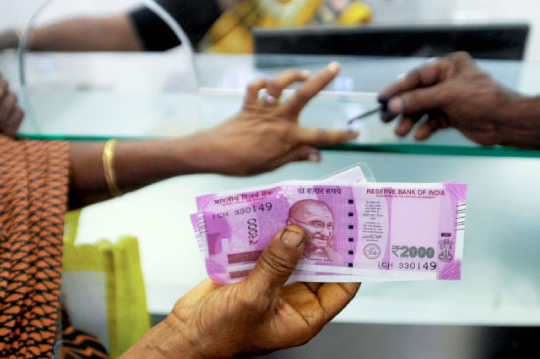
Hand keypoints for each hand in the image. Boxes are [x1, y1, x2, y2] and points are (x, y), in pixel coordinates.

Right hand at [124, 226, 359, 358]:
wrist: (184, 333)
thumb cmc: (220, 334)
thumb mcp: (254, 299)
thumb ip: (277, 265)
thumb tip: (297, 235)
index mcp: (303, 316)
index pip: (340, 287)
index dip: (350, 263)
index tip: (355, 236)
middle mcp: (292, 299)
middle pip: (317, 265)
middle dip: (321, 240)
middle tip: (327, 211)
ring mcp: (272, 284)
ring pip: (292, 253)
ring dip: (294, 233)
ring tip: (301, 206)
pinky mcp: (252, 272)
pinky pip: (267, 249)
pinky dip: (269, 233)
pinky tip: (271, 214)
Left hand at [200, 62, 357, 175]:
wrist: (213, 153)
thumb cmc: (243, 164)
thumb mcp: (273, 165)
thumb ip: (296, 156)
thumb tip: (319, 155)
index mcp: (288, 138)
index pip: (320, 137)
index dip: (340, 135)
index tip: (355, 132)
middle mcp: (279, 120)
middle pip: (305, 95)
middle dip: (322, 79)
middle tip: (335, 66)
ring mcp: (263, 110)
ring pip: (280, 85)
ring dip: (292, 75)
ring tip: (304, 74)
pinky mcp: (249, 105)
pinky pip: (256, 88)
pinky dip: (261, 83)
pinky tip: (268, 86)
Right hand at [378, 51, 518, 145]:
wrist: (506, 122)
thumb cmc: (483, 99)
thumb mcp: (447, 95)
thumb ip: (418, 100)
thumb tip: (393, 105)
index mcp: (449, 66)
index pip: (416, 77)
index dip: (398, 89)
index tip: (382, 99)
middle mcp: (448, 81)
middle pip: (417, 94)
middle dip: (403, 108)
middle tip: (386, 118)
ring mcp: (450, 99)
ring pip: (423, 109)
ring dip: (411, 121)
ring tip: (401, 132)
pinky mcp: (452, 116)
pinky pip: (432, 121)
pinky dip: (425, 128)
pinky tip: (418, 135)